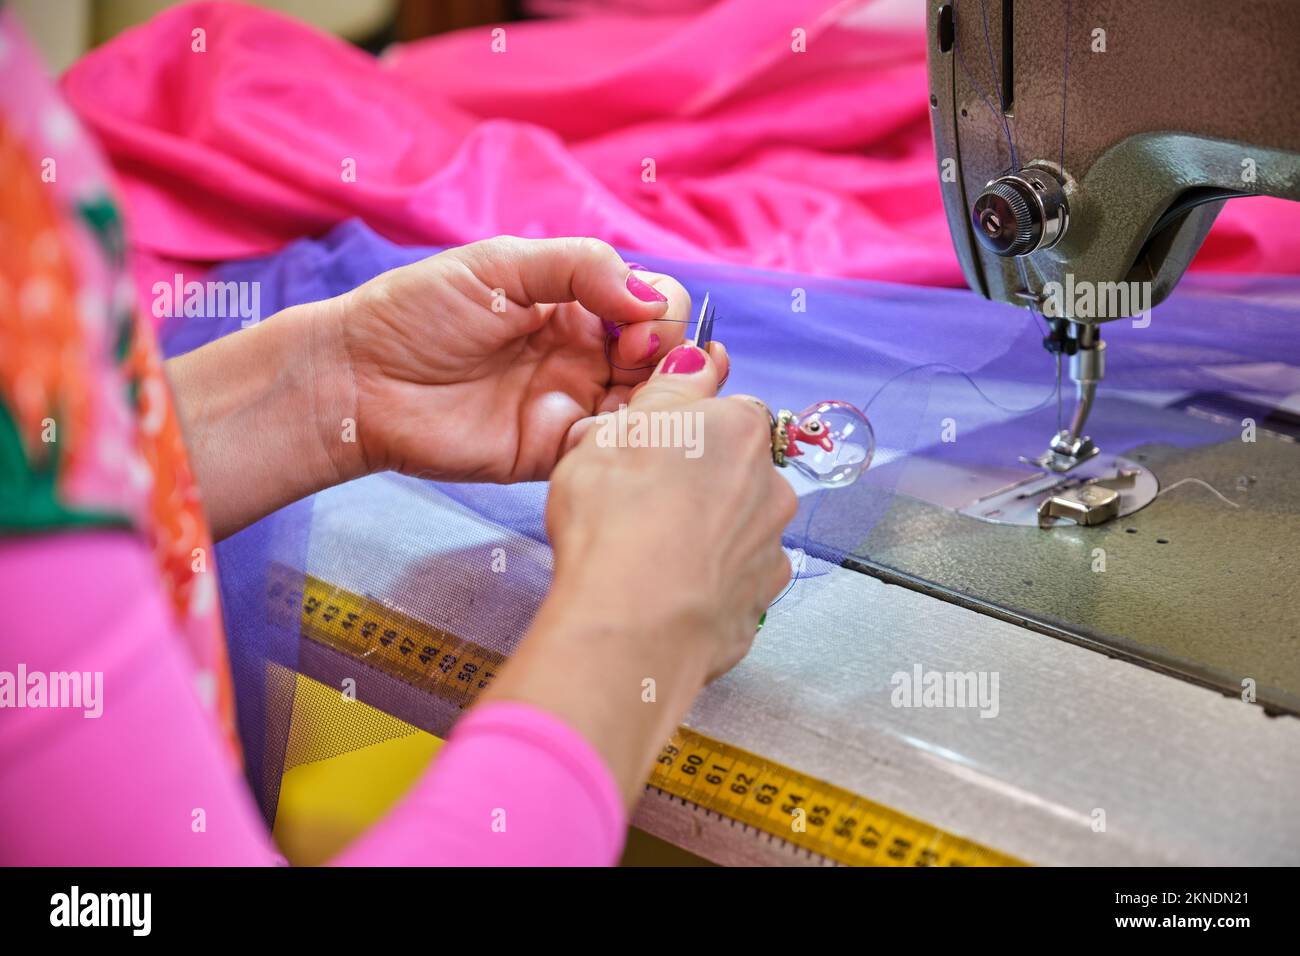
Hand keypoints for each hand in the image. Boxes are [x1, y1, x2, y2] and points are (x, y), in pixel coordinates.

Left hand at [333, 236, 726, 483]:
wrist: (359, 380)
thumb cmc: (418, 311)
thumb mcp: (500, 264)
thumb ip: (579, 266)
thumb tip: (649, 296)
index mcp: (576, 304)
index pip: (651, 305)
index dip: (660, 313)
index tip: (634, 321)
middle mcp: (583, 355)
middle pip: (661, 358)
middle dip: (667, 357)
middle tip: (632, 357)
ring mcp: (571, 404)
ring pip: (645, 406)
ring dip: (656, 401)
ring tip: (632, 396)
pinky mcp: (552, 451)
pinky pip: (606, 450)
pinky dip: (622, 440)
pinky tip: (609, 429)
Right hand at [482, 342, 796, 805]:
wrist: (634, 622)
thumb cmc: (616, 516)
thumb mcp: (617, 429)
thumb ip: (665, 391)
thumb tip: (696, 358)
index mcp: (739, 430)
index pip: (728, 411)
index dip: (689, 428)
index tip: (655, 447)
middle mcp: (771, 486)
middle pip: (738, 471)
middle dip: (700, 483)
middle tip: (640, 502)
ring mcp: (771, 550)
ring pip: (740, 528)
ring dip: (707, 535)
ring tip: (650, 555)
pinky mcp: (760, 605)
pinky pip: (734, 583)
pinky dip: (708, 585)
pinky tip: (668, 591)